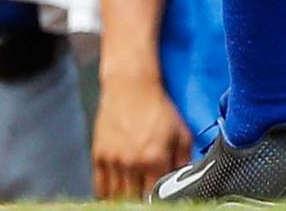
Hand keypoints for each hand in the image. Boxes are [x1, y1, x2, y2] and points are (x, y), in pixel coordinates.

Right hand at [92, 70, 192, 199]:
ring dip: (125, 200)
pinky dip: (107, 196)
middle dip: (141, 201)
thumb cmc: (158, 109)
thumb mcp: (181, 133)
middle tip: (146, 198)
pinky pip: (100, 187)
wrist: (130, 86)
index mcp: (155, 159)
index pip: (155, 197)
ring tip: (133, 197)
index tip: (159, 201)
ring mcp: (113, 160)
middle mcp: (132, 162)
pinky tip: (115, 197)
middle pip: (134, 200)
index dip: (158, 202)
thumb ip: (185, 162)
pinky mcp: (99, 155)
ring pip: (116, 197)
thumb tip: (186, 183)